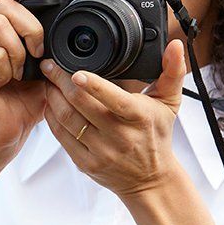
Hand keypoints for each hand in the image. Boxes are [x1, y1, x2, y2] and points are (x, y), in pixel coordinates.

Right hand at [0, 0, 51, 154]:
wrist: (6, 135)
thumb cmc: (23, 101)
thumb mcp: (41, 62)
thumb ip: (43, 37)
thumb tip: (62, 12)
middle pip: (4, 5)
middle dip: (31, 28)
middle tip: (38, 54)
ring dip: (19, 52)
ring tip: (18, 73)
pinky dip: (9, 69)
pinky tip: (4, 84)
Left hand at [39, 37, 189, 198]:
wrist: (150, 179)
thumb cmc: (157, 135)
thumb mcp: (169, 103)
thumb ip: (172, 71)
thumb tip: (175, 45)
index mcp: (138, 117)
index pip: (113, 99)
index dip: (92, 85)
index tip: (75, 72)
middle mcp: (119, 136)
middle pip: (81, 105)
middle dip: (61, 82)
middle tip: (50, 66)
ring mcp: (101, 152)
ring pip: (68, 120)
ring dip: (53, 97)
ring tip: (47, 81)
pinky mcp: (86, 164)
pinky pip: (62, 138)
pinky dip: (52, 118)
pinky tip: (50, 103)